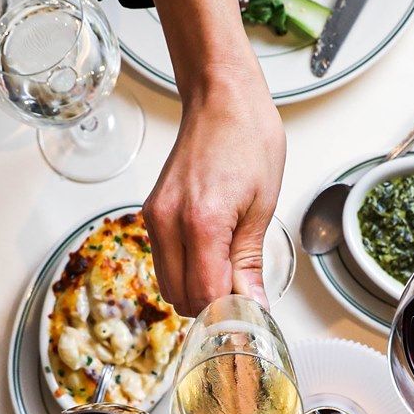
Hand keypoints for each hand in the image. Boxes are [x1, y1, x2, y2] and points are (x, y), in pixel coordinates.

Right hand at [136, 0, 284, 313]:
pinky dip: (186, 269)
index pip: (205, 297)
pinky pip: (164, 261)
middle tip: (244, 290)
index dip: (229, 314)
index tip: (250, 313)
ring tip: (230, 267)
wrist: (221, 100)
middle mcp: (168, 222)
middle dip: (212, 306)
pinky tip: (212, 252)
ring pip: (169, 285)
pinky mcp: (151, 213)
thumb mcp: (262, 207)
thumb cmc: (248, 140)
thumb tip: (254, 308)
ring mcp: (155, 218)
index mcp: (201, 222)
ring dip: (198, 289)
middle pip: (182, 298)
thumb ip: (249, 264)